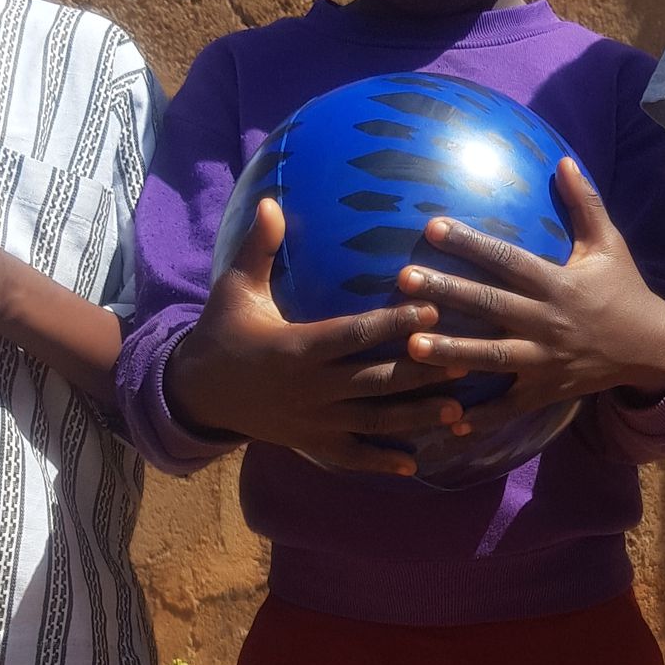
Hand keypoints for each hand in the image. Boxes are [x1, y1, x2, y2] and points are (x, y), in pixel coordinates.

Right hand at [163, 193, 458, 477]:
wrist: (198, 393)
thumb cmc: (223, 334)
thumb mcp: (235, 289)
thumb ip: (258, 248)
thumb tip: (271, 201)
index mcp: (295, 349)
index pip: (353, 335)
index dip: (392, 324)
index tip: (430, 310)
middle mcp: (309, 389)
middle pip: (374, 381)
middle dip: (421, 372)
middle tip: (466, 360)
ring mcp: (312, 421)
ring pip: (372, 421)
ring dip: (415, 418)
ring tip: (457, 411)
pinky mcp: (310, 443)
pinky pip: (351, 456)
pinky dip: (381, 462)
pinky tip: (415, 463)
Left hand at [394, 158, 664, 421]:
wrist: (651, 349)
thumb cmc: (623, 290)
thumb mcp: (609, 244)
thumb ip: (584, 203)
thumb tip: (562, 159)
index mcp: (558, 283)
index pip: (508, 259)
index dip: (470, 243)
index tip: (432, 226)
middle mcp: (548, 322)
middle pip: (490, 305)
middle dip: (447, 292)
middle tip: (404, 280)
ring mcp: (545, 361)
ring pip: (491, 356)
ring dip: (451, 352)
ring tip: (410, 346)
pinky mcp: (546, 391)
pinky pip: (510, 407)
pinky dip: (482, 416)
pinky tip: (448, 419)